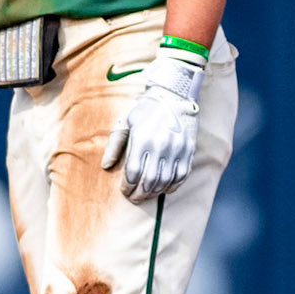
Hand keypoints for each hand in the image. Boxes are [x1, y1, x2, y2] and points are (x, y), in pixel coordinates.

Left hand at [102, 47, 202, 201]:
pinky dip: (172, 186)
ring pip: (165, 181)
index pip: (133, 172)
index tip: (124, 191)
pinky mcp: (188, 150)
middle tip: (134, 198)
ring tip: (147, 195)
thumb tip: (105, 166)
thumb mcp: (126, 121)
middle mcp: (161, 146)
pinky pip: (181, 176)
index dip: (127, 186)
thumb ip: (114, 144)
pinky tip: (164, 189)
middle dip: (139, 194)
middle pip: (148, 181)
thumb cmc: (146, 108)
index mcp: (142, 139)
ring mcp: (177, 149)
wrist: (175, 95)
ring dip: (154, 192)